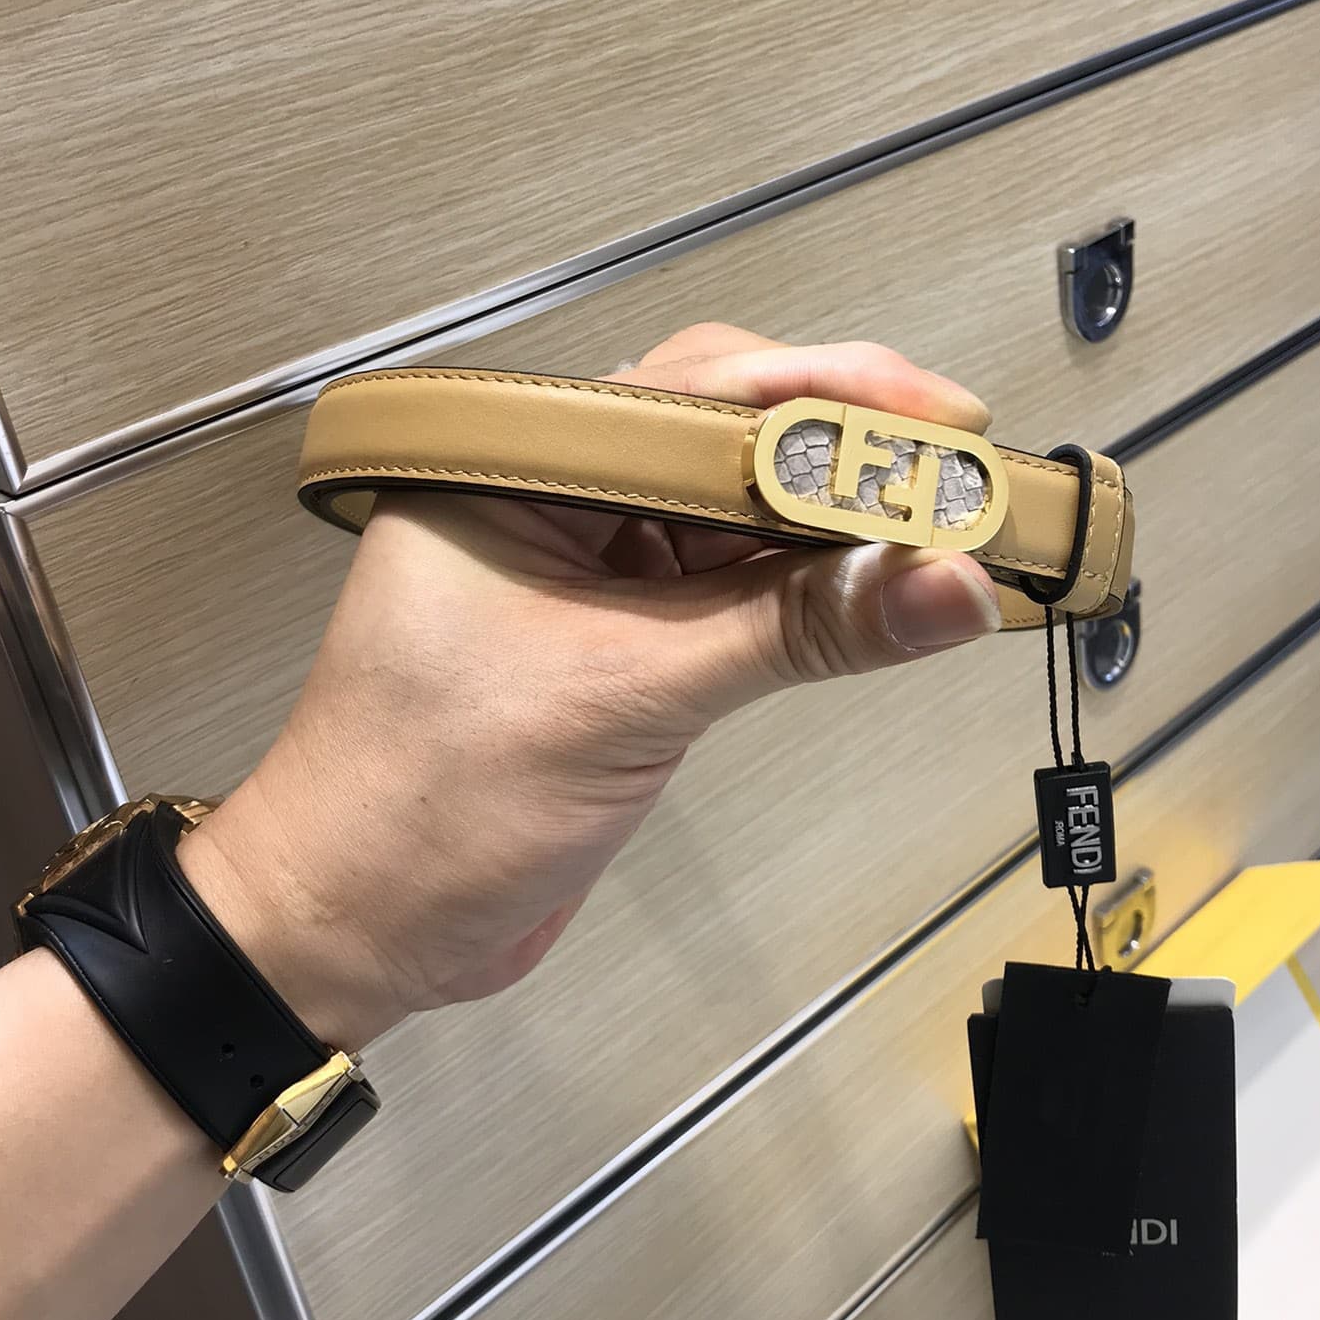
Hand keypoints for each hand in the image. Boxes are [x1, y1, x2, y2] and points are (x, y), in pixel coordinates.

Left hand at [180, 324, 1001, 1049]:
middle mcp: (556, 498)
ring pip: (740, 518)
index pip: (698, 389)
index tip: (945, 420)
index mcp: (518, 465)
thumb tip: (948, 582)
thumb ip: (796, 631)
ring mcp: (591, 572)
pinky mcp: (622, 644)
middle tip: (968, 476)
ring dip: (840, 530)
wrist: (352, 930)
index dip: (832, 396)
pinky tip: (885, 597)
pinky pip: (733, 592)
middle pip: (730, 438)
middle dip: (850, 456)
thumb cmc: (426, 801)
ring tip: (954, 537)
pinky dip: (808, 598)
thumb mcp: (625, 695)